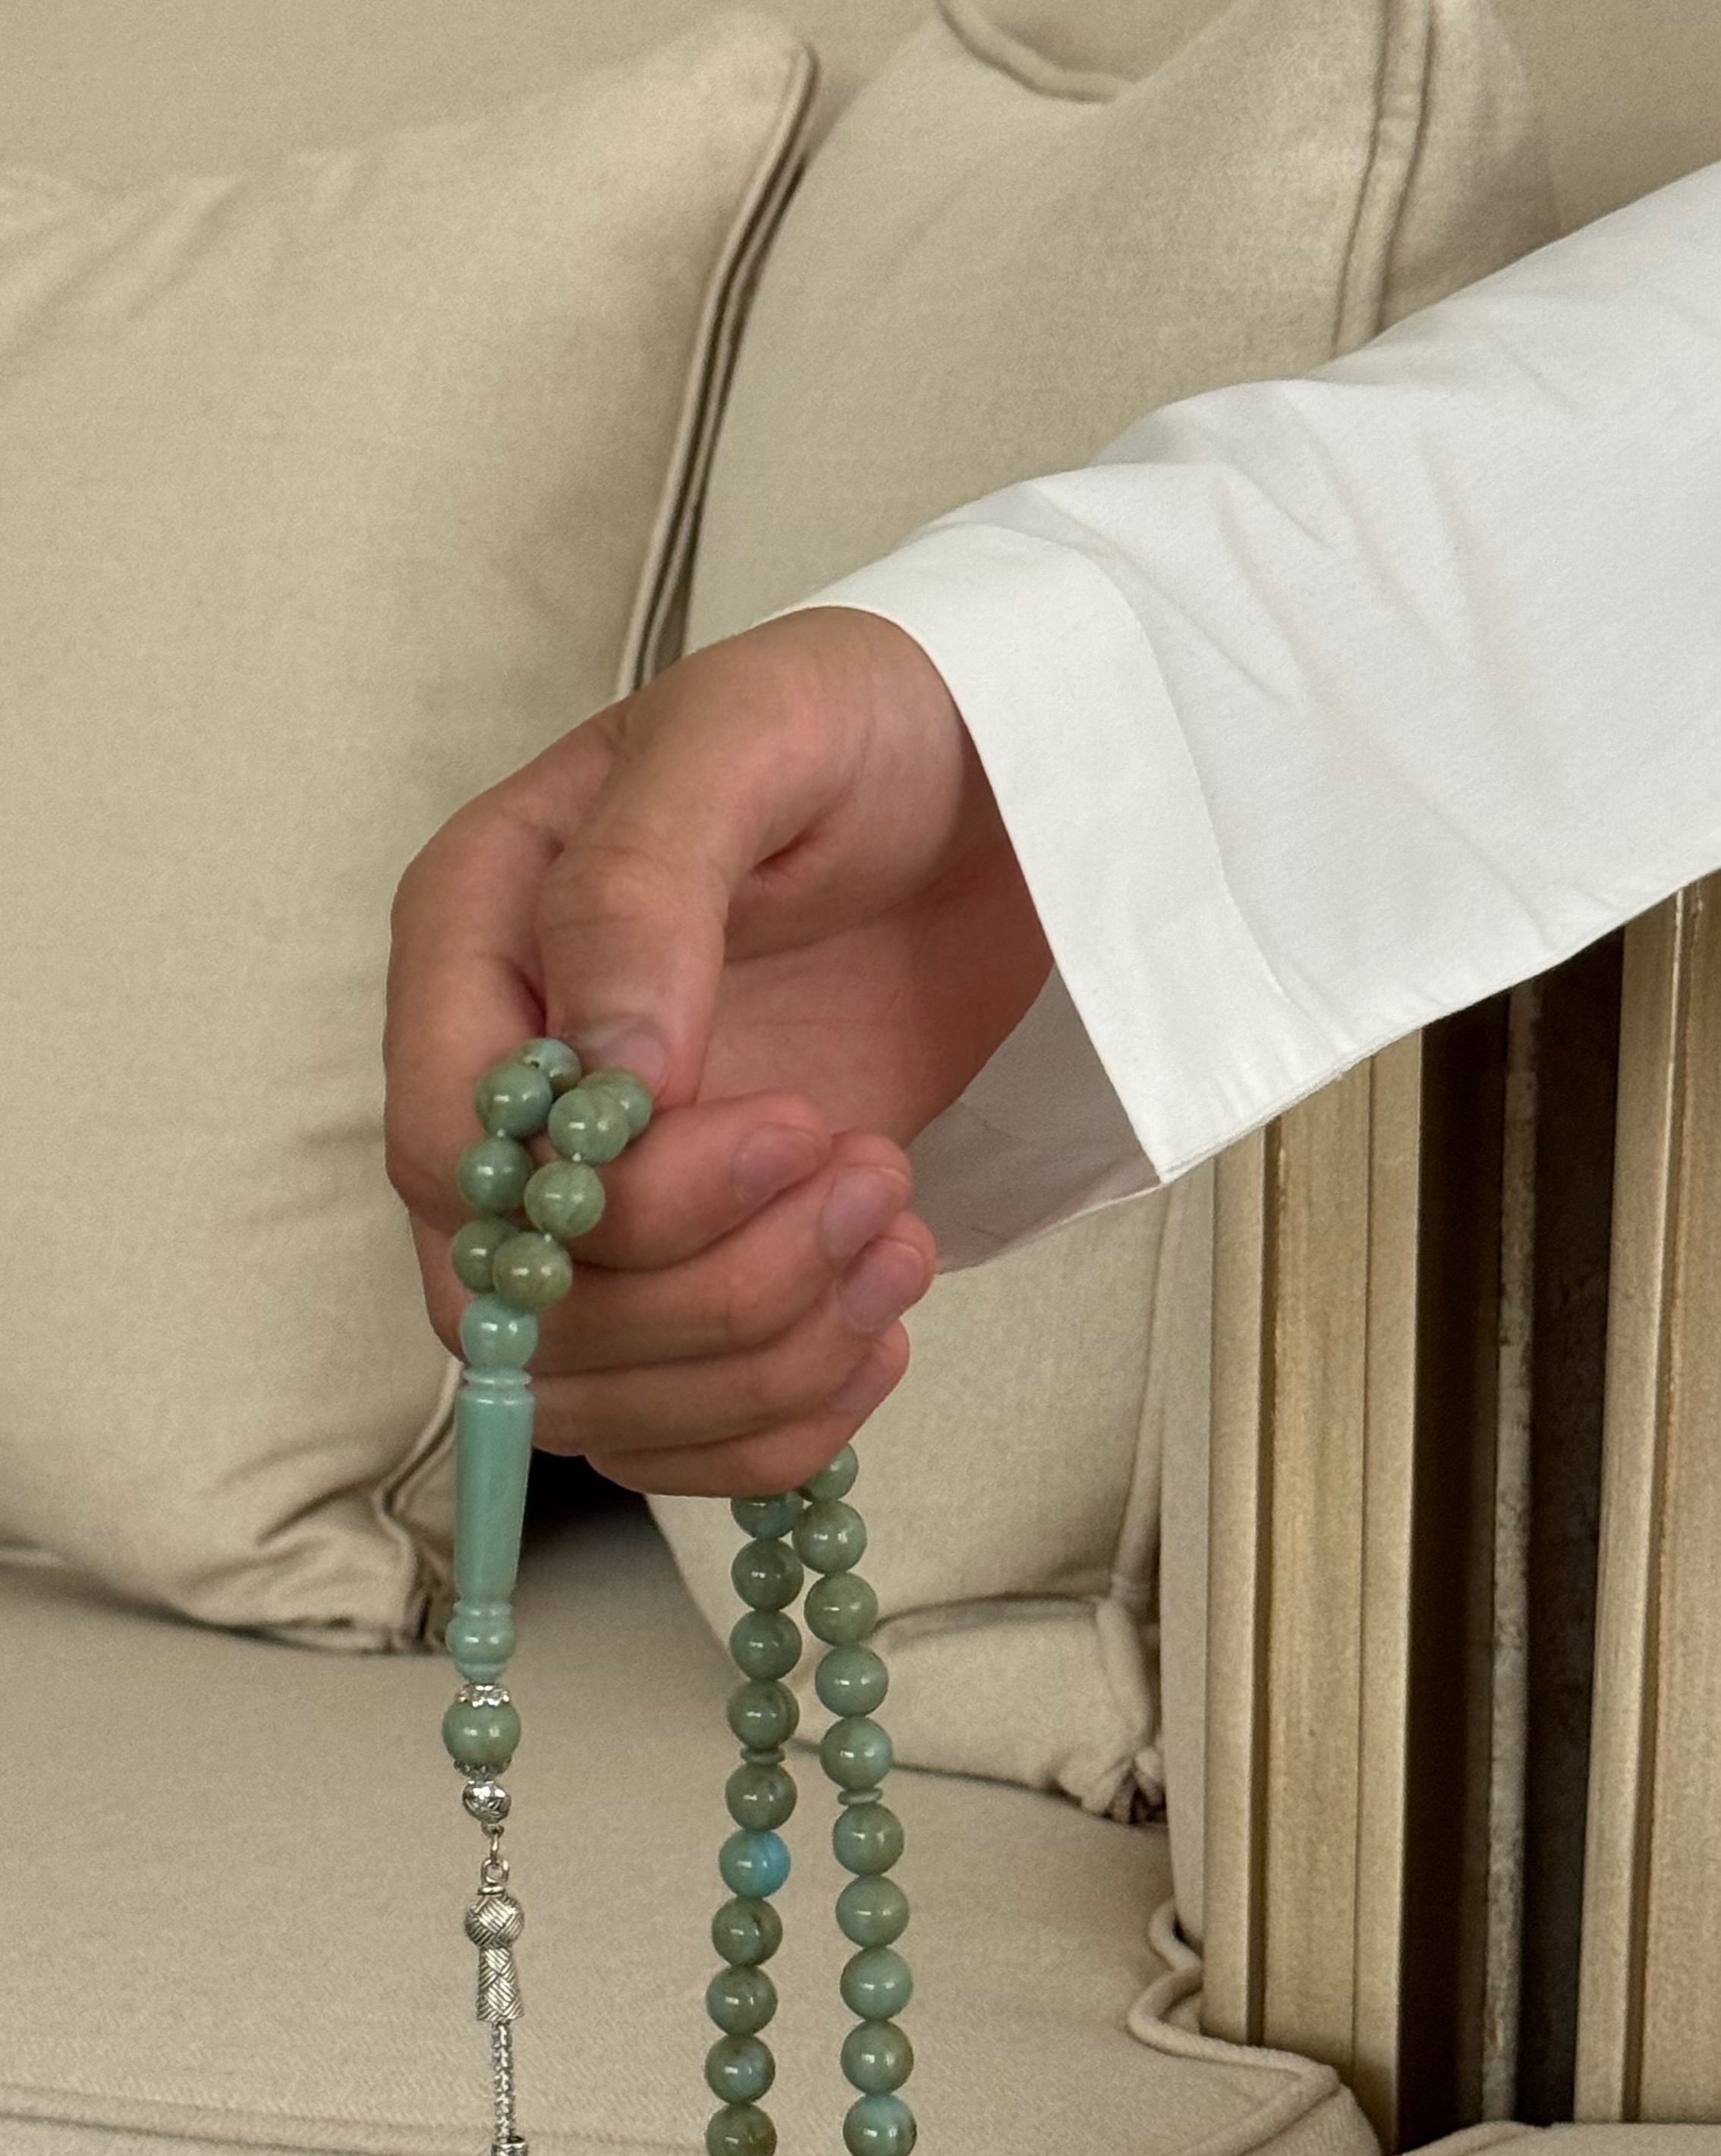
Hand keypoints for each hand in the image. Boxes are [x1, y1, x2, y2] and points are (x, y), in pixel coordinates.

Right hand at [384, 604, 1051, 1495]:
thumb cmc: (861, 730)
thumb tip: (603, 1081)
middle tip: (866, 1174)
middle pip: (515, 1309)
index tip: (785, 1124)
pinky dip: (789, 1416)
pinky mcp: (700, 1266)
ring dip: (766, 1355)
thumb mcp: (757, 737)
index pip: (443, 1150)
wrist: (995, 785)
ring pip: (598, 1393)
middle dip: (708, 1289)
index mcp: (476, 944)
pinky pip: (685, 1425)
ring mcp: (603, 1197)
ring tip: (897, 1225)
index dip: (602, 1195)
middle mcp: (508, 1092)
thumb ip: (645, 886)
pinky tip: (884, 1315)